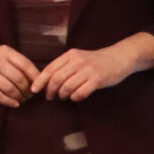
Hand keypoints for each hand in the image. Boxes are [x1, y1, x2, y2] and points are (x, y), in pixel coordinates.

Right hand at [0, 41, 39, 106]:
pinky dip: (8, 101)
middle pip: (18, 79)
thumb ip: (18, 63)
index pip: (26, 65)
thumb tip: (36, 79)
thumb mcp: (4, 53)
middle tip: (31, 95)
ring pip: (9, 88)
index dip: (35, 77)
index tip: (39, 85)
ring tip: (23, 99)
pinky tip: (14, 104)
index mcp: (6, 52)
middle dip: (28, 90)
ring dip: (19, 97)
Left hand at [35, 36, 153, 101]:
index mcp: (70, 55)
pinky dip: (75, 97)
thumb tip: (46, 81)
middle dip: (50, 91)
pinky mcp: (97, 80)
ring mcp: (88, 70)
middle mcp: (78, 61)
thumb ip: (64, 66)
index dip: (40, 81)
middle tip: (49, 97)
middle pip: (56, 79)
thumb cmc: (96, 61)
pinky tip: (75, 97)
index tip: (34, 90)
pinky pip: (80, 93)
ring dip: (62, 95)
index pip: (50, 69)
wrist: (119, 58)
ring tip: (63, 97)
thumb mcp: (79, 58)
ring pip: (67, 87)